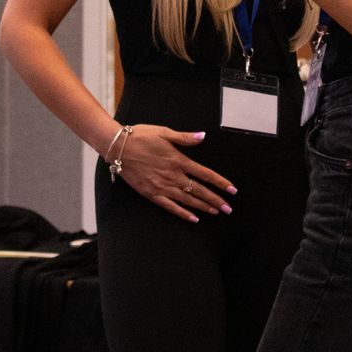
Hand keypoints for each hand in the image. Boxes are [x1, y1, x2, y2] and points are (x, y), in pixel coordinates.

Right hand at [116, 126, 235, 222]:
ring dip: (203, 207)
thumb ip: (185, 137)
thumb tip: (203, 136)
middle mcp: (173, 176)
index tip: (232, 190)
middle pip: (199, 191)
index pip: (205, 174)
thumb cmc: (141, 136)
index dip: (220, 183)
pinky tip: (194, 219)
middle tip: (228, 209)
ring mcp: (162, 187)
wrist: (118, 147)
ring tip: (215, 212)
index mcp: (178, 160)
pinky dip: (183, 214)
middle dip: (215, 200)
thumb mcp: (164, 132)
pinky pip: (170, 207)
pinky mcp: (151, 194)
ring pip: (187, 201)